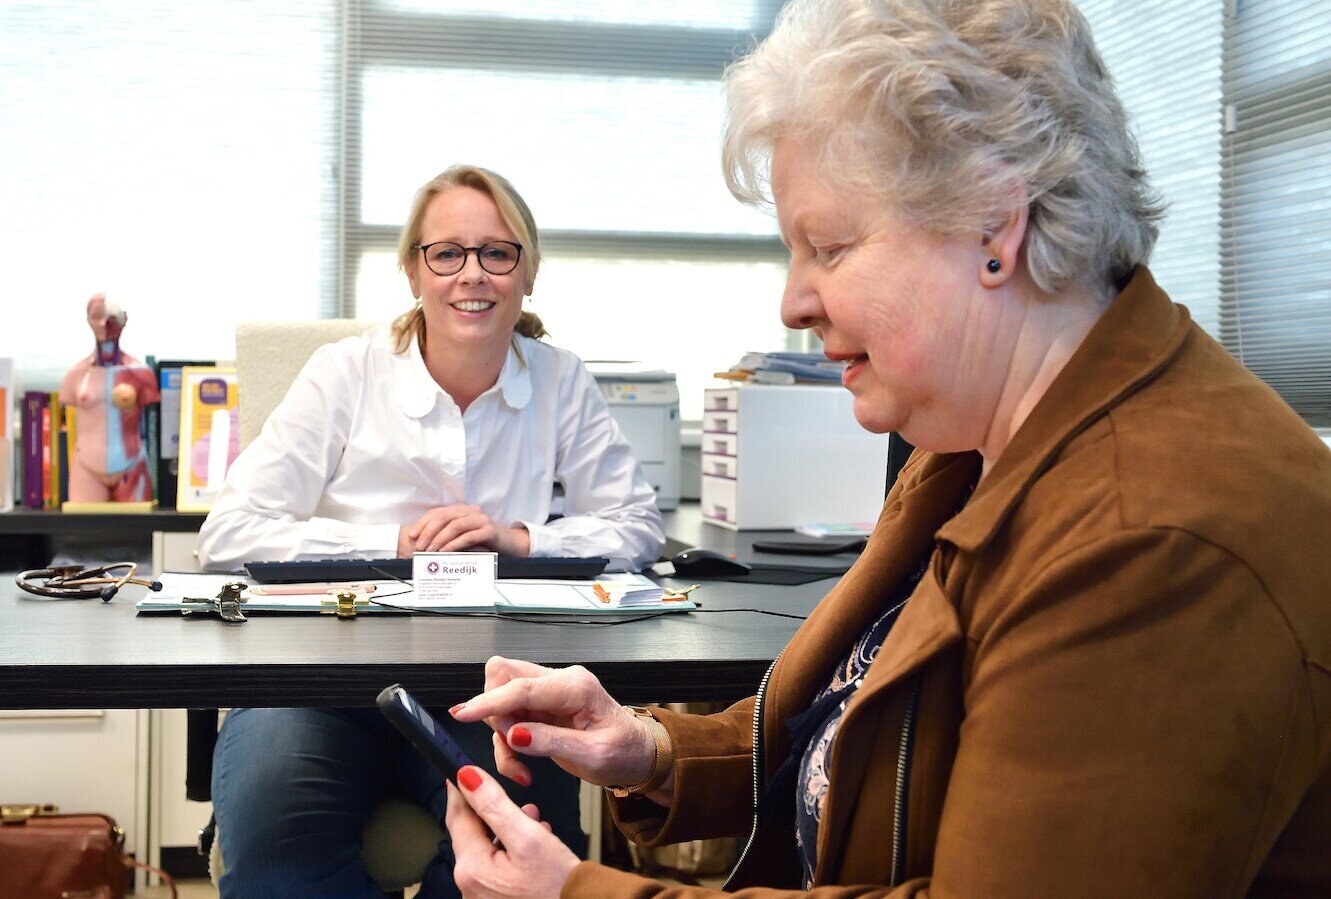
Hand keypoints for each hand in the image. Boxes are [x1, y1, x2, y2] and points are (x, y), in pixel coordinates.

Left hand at [397, 505, 531, 556]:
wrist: (511, 544)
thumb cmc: (485, 542)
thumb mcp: (463, 538)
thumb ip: (448, 537)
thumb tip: (425, 545)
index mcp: (462, 511)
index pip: (438, 513)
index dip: (423, 523)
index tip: (412, 535)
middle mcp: (471, 511)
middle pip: (444, 517)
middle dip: (428, 532)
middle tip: (419, 546)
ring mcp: (481, 520)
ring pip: (454, 526)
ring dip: (439, 539)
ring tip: (430, 551)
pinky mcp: (488, 531)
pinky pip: (468, 536)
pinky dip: (454, 545)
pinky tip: (446, 552)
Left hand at [446, 767, 578, 898]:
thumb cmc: (558, 885)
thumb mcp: (528, 836)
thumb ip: (494, 804)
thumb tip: (468, 778)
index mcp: (472, 869)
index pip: (457, 817)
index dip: (462, 790)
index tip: (462, 770)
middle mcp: (470, 886)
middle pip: (471, 834)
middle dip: (492, 812)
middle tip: (514, 798)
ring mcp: (482, 896)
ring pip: (486, 849)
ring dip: (505, 830)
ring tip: (532, 820)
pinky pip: (495, 867)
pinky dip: (510, 851)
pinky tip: (532, 844)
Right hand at [451, 657, 662, 794]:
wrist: (637, 755)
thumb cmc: (624, 752)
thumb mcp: (594, 756)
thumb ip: (552, 743)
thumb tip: (515, 734)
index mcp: (576, 687)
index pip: (522, 686)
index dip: (490, 701)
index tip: (463, 715)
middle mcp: (560, 681)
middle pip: (504, 676)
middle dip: (495, 713)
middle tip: (511, 747)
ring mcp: (550, 691)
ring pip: (501, 698)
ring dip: (500, 735)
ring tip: (519, 766)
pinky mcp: (542, 706)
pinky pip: (509, 716)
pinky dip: (507, 742)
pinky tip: (522, 764)